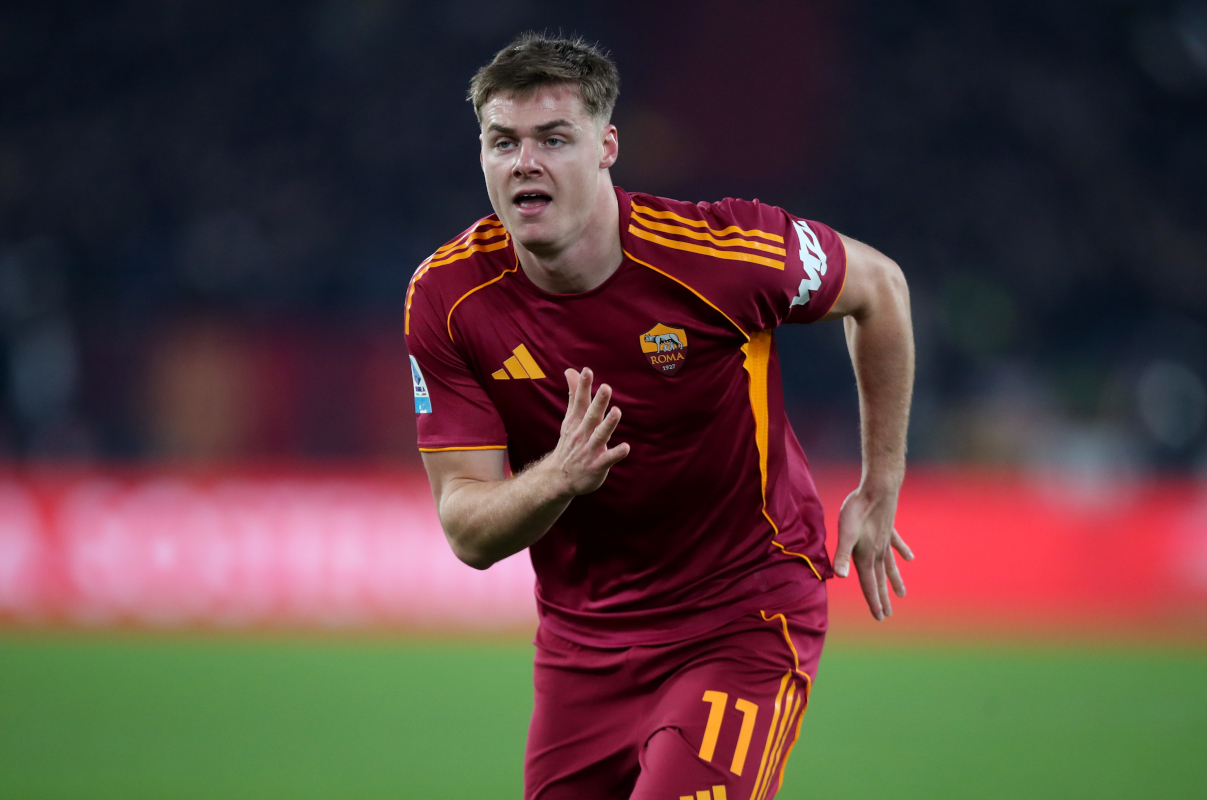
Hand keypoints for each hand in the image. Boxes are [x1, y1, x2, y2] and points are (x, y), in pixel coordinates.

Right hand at [547, 367, 628, 496]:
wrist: (559, 478)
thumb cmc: (570, 443)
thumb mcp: (570, 419)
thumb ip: (574, 395)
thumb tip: (570, 370)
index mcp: (576, 422)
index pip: (580, 401)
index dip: (583, 386)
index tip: (587, 370)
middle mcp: (582, 434)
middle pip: (591, 416)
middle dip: (598, 403)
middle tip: (606, 387)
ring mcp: (589, 450)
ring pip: (600, 435)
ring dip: (608, 424)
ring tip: (616, 412)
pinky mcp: (597, 465)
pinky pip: (607, 459)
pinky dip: (616, 453)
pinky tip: (626, 448)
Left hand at [832, 487, 913, 619]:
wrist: (878, 489)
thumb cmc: (858, 510)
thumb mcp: (845, 534)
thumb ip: (843, 556)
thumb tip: (840, 577)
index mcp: (865, 556)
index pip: (869, 584)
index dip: (872, 601)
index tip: (879, 617)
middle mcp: (877, 552)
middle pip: (879, 579)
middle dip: (882, 598)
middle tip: (886, 615)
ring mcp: (885, 541)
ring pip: (890, 565)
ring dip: (894, 580)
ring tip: (902, 594)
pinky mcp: (889, 528)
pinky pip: (896, 544)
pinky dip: (902, 552)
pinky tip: (910, 558)